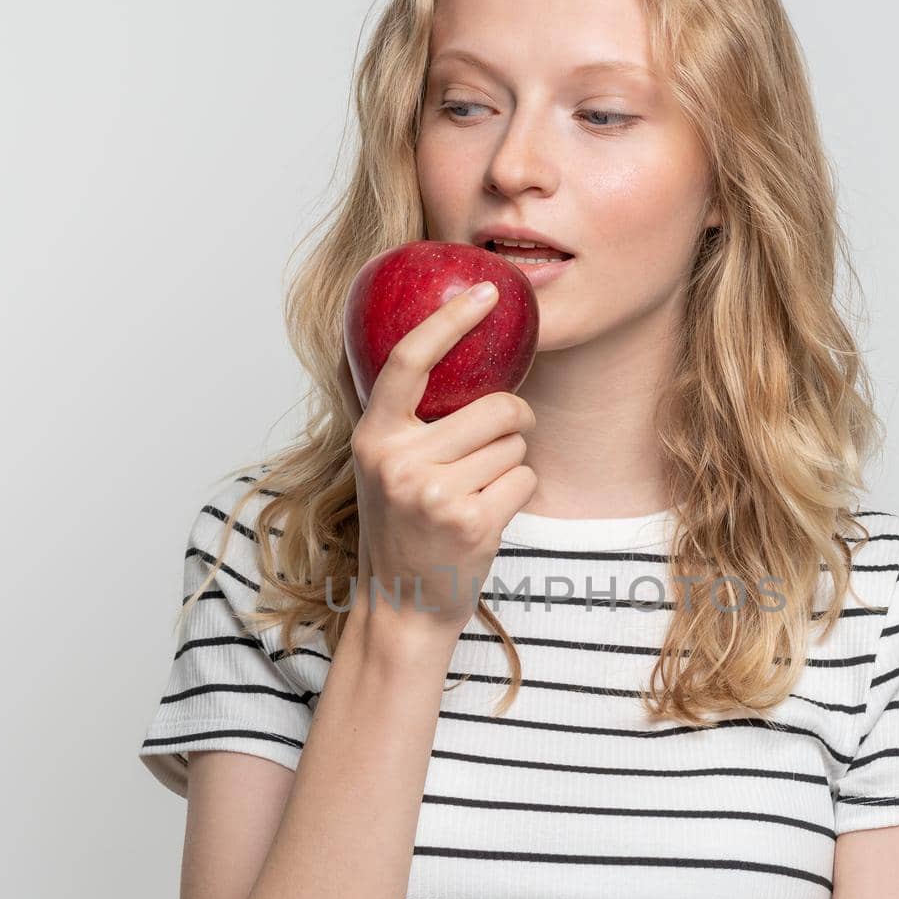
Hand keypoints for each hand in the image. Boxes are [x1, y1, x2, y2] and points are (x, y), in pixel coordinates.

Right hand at [335, 282, 538, 637]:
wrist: (402, 607)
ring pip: (515, 444)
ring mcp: (434, 494)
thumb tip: (432, 343)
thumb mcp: (382, 466)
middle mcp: (399, 461)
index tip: (487, 292)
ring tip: (478, 491)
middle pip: (495, 406)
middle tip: (495, 446)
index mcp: (374, 437)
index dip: (450, 320)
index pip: (410, 360)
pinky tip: (488, 514)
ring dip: (512, 463)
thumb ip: (402, 416)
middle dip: (512, 421)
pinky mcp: (471, 522)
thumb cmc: (402, 528)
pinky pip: (525, 479)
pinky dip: (518, 493)